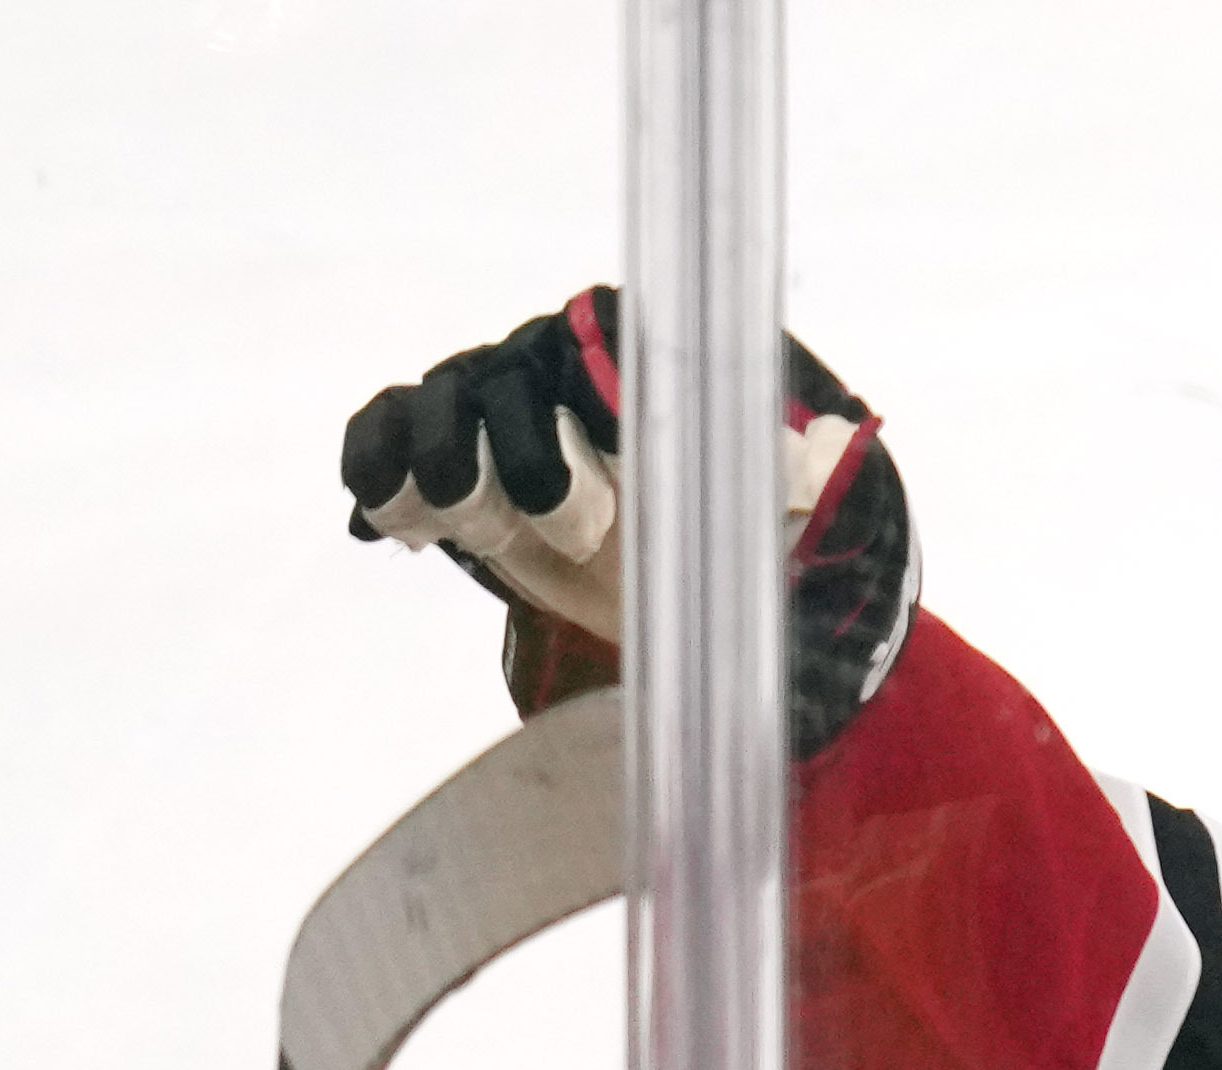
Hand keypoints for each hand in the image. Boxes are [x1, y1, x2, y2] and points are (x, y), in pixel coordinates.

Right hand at [337, 289, 915, 747]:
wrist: (672, 568)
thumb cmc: (733, 520)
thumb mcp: (793, 497)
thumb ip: (816, 466)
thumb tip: (845, 442)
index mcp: (633, 353)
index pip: (605, 348)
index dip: (603, 405)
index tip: (631, 473)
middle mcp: (548, 362)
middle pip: (507, 382)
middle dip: (532, 457)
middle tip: (578, 530)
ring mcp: (484, 403)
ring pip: (435, 407)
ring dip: (443, 468)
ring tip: (465, 524)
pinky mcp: (439, 454)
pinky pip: (383, 439)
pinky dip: (376, 476)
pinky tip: (383, 529)